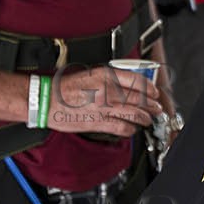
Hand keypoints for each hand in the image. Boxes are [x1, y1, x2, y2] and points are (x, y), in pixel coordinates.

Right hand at [46, 66, 162, 134]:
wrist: (46, 100)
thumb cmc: (64, 87)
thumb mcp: (90, 74)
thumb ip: (110, 78)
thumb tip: (128, 85)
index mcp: (106, 75)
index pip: (138, 81)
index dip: (150, 88)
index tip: (155, 92)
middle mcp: (108, 90)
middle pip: (139, 98)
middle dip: (152, 105)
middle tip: (157, 108)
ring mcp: (104, 107)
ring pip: (134, 114)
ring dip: (145, 117)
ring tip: (148, 119)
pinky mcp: (99, 122)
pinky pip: (122, 127)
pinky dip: (131, 129)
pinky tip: (133, 129)